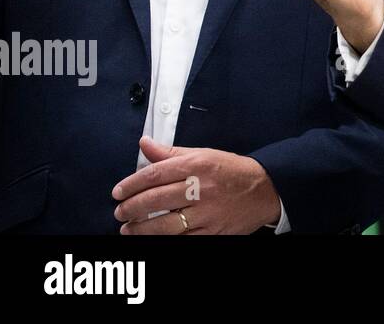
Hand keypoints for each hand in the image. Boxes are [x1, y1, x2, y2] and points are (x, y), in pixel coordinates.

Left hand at [113, 137, 281, 234]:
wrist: (266, 189)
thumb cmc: (232, 170)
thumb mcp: (204, 154)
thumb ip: (171, 152)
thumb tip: (145, 144)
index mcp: (197, 165)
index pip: (155, 174)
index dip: (131, 184)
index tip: (118, 191)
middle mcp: (201, 188)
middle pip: (155, 200)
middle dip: (131, 207)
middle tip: (119, 211)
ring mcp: (207, 212)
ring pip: (164, 224)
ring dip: (140, 228)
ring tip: (128, 228)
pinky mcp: (212, 231)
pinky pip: (182, 239)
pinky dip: (163, 240)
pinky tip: (151, 238)